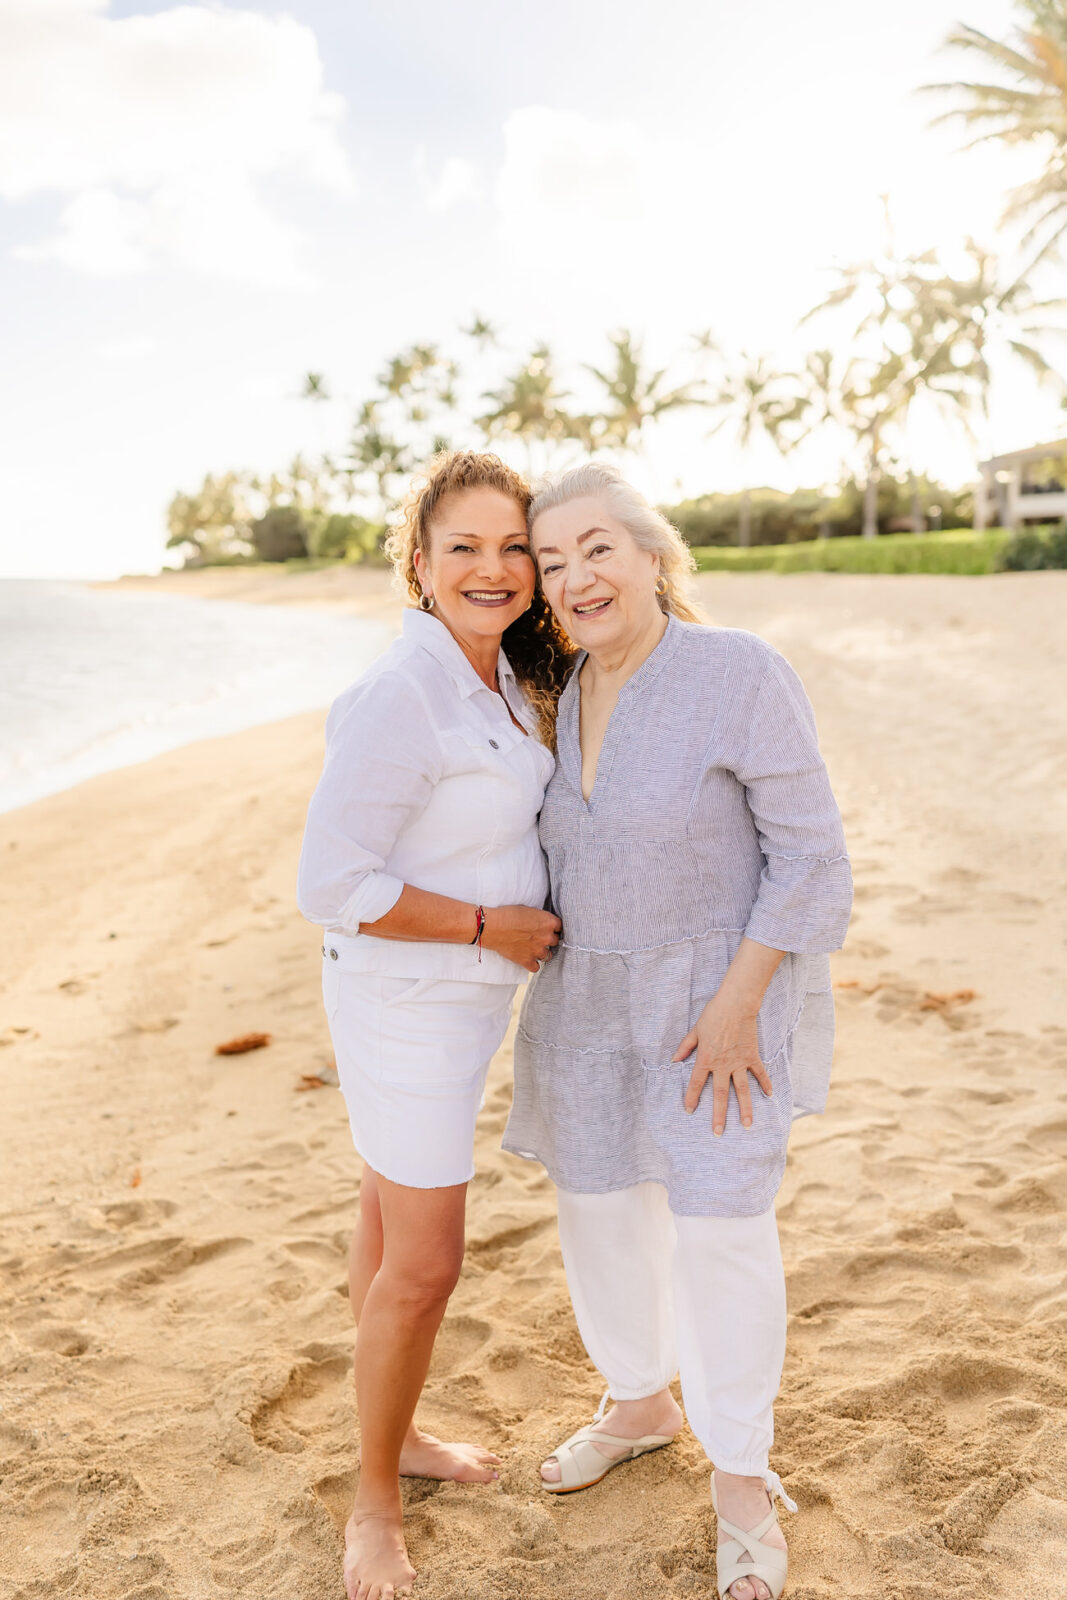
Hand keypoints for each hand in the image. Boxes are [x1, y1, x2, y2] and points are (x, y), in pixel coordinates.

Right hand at [481, 905, 561, 972]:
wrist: (493, 927)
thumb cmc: (508, 914)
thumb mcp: (529, 909)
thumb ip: (540, 918)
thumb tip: (542, 922)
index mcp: (549, 922)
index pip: (560, 927)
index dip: (554, 928)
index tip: (550, 929)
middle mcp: (547, 937)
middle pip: (555, 941)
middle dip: (548, 940)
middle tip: (539, 938)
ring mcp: (538, 950)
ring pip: (548, 956)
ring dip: (542, 953)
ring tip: (533, 949)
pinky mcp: (527, 961)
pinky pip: (536, 968)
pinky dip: (533, 964)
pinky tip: (528, 960)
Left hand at [672, 995, 772, 1135]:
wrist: (736, 1004)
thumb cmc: (713, 1015)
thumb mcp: (695, 1031)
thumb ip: (685, 1047)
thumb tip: (674, 1060)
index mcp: (705, 1059)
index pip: (695, 1083)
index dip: (691, 1098)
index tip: (689, 1111)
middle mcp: (722, 1065)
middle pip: (719, 1095)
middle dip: (718, 1115)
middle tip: (718, 1133)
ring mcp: (739, 1062)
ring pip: (742, 1090)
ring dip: (745, 1109)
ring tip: (747, 1125)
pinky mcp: (752, 1056)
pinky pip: (759, 1073)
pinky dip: (765, 1084)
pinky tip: (769, 1096)